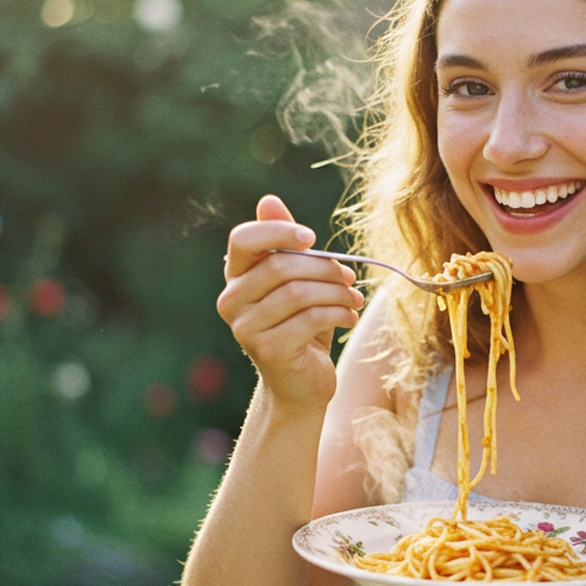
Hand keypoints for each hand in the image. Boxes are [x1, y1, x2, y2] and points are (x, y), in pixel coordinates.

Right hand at [217, 195, 364, 410]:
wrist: (301, 384)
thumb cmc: (301, 326)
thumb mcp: (297, 282)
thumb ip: (285, 244)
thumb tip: (269, 200)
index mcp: (236, 277)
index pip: (243, 239)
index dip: (278, 232)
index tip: (312, 238)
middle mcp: (231, 301)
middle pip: (280, 266)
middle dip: (324, 268)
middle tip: (350, 277)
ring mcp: (245, 328)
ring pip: (299, 293)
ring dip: (337, 293)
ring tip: (353, 299)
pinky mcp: (268, 350)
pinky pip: (311, 319)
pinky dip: (339, 314)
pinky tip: (349, 318)